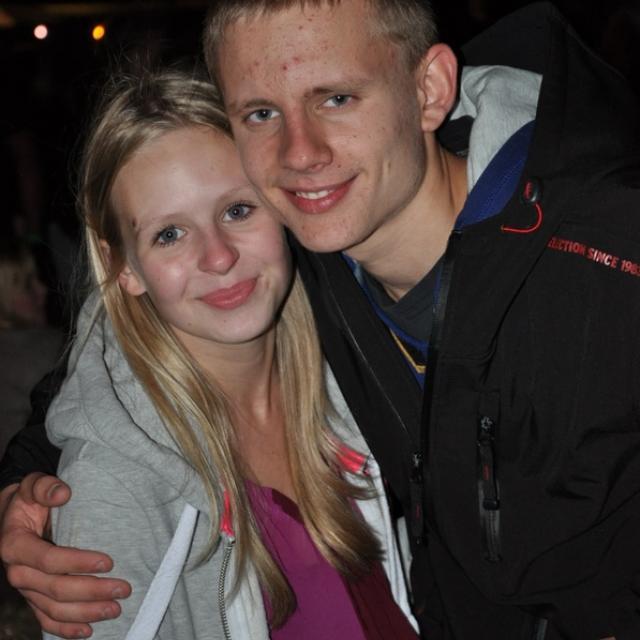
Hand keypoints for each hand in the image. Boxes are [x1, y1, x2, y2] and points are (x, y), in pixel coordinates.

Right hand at [0, 473, 130, 637]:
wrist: (13, 515)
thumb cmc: (29, 499)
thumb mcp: (32, 485)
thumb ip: (44, 486)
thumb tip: (63, 494)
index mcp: (15, 545)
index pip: (49, 560)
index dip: (78, 563)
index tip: (109, 561)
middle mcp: (18, 571)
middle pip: (56, 589)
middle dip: (91, 591)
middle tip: (123, 589)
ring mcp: (25, 588)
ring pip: (53, 609)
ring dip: (85, 613)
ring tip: (115, 609)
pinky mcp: (33, 597)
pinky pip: (46, 619)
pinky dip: (66, 628)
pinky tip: (88, 631)